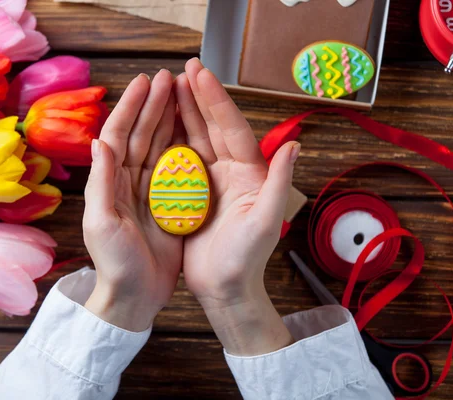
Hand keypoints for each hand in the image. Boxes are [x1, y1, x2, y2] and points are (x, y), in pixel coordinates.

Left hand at [83, 70, 182, 331]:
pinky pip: (176, 169)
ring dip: (168, 120)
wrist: (134, 297)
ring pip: (159, 147)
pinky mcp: (167, 204)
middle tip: (169, 78)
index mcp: (109, 183)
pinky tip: (193, 131)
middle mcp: (128, 181)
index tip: (146, 83)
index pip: (118, 135)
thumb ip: (101, 183)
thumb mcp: (102, 223)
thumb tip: (100, 141)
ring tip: (181, 94)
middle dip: (153, 105)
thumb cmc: (115, 263)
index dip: (131, 107)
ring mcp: (148, 191)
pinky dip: (183, 147)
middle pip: (140, 135)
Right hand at [176, 59, 298, 354]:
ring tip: (167, 87)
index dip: (216, 100)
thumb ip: (279, 182)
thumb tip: (295, 145)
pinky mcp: (189, 194)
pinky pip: (177, 159)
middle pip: (211, 126)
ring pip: (193, 138)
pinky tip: (157, 123)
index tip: (200, 74)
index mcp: (249, 173)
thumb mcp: (266, 221)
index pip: (231, 128)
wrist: (225, 288)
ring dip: (181, 112)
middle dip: (197, 97)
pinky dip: (168, 139)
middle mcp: (229, 171)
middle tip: (182, 69)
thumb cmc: (246, 259)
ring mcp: (208, 181)